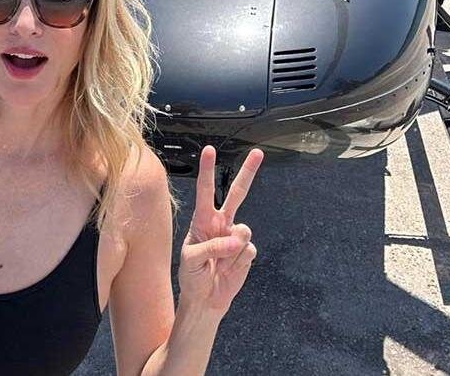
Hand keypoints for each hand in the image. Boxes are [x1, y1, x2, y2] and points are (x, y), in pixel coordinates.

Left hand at [177, 145, 263, 317]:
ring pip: (243, 230)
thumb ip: (212, 246)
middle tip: (258, 152)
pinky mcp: (247, 252)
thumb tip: (237, 239)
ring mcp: (236, 236)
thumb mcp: (191, 260)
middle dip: (248, 172)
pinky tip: (228, 270)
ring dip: (231, 250)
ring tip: (219, 264)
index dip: (207, 170)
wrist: (205, 299)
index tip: (209, 150)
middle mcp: (221, 223)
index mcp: (203, 220)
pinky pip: (248, 251)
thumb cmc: (192, 275)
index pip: (205, 191)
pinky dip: (237, 263)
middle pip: (237, 193)